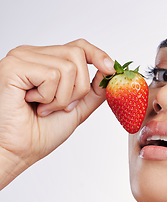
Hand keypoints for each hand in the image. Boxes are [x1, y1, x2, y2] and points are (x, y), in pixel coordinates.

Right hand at [0, 39, 114, 188]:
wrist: (21, 150)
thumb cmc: (43, 131)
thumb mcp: (78, 108)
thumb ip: (94, 90)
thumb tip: (109, 72)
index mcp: (47, 62)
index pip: (78, 46)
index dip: (98, 55)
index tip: (110, 69)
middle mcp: (34, 55)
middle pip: (77, 54)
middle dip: (78, 89)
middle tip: (62, 106)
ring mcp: (23, 58)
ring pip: (67, 67)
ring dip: (62, 97)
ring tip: (45, 108)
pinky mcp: (15, 66)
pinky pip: (52, 75)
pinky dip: (49, 97)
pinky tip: (33, 103)